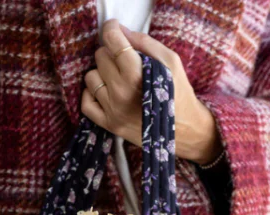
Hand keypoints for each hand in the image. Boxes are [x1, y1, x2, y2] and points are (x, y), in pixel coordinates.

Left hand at [81, 19, 222, 164]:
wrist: (184, 130)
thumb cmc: (179, 92)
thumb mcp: (170, 61)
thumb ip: (144, 43)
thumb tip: (121, 31)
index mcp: (136, 73)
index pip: (112, 40)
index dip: (111, 29)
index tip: (114, 29)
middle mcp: (120, 91)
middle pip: (100, 57)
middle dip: (111, 54)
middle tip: (124, 60)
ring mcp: (112, 109)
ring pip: (91, 77)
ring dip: (101, 73)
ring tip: (116, 78)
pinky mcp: (109, 124)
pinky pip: (86, 103)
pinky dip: (91, 94)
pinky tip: (104, 91)